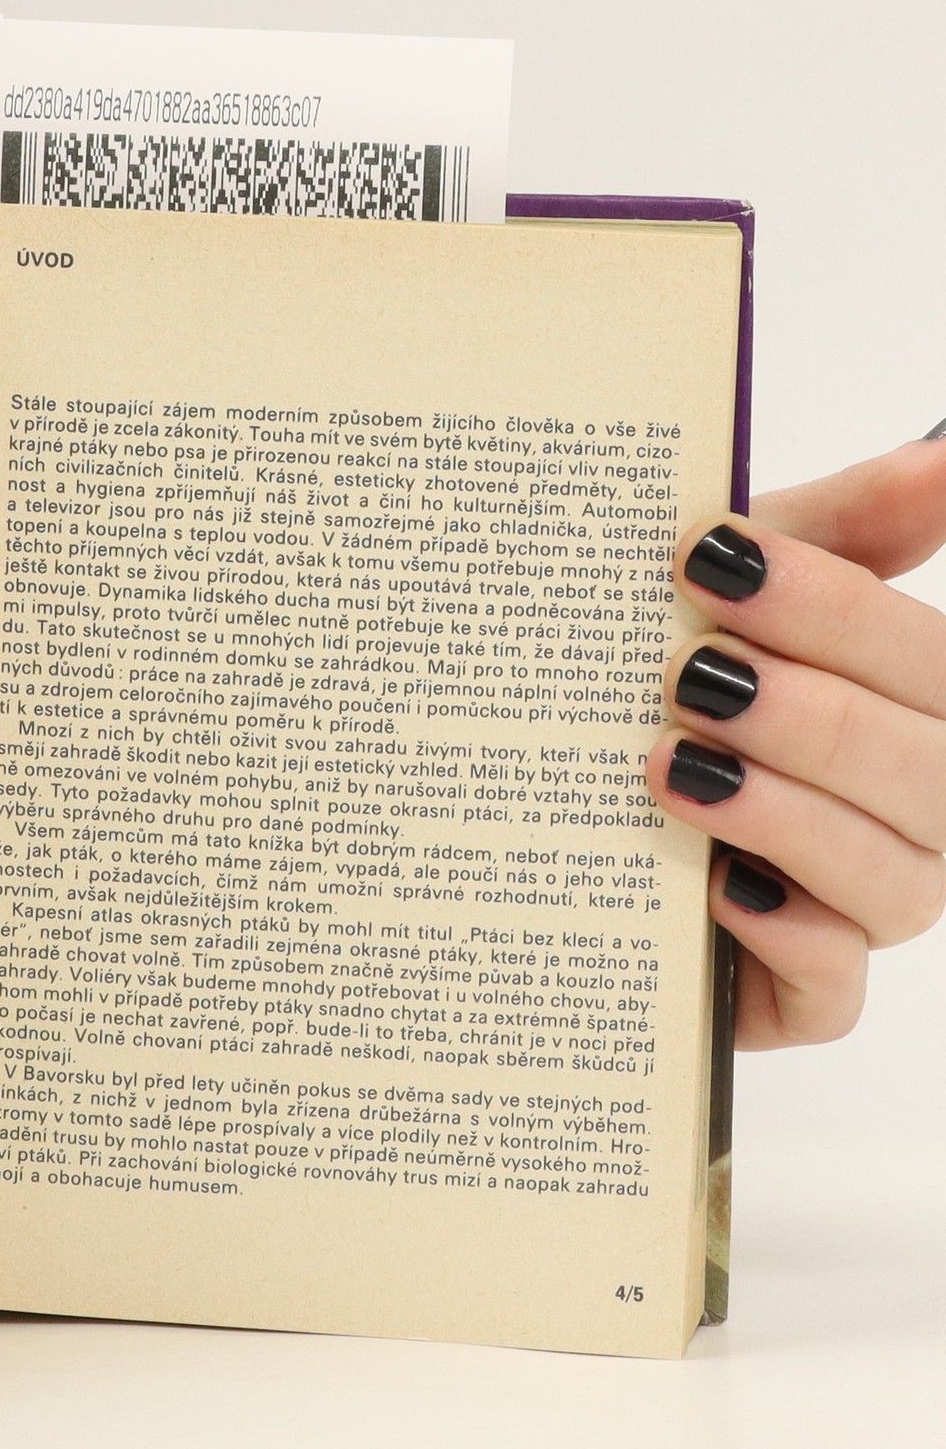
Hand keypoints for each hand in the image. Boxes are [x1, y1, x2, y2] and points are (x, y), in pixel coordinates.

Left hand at [649, 434, 945, 1047]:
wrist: (542, 812)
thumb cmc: (658, 688)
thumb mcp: (726, 594)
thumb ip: (838, 528)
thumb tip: (936, 451)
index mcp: (912, 711)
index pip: (931, 664)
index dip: (835, 610)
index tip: (716, 561)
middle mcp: (910, 814)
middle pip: (931, 772)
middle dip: (813, 715)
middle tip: (693, 673)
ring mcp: (860, 911)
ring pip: (897, 883)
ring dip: (790, 817)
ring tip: (676, 763)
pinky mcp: (796, 998)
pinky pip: (834, 992)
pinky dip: (788, 941)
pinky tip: (717, 889)